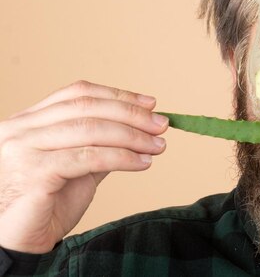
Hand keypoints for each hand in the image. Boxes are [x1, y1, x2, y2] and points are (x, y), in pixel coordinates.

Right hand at [0, 80, 168, 253]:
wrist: (20, 243)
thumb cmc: (46, 205)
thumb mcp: (78, 166)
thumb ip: (100, 144)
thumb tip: (140, 128)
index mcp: (29, 121)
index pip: (78, 93)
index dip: (118, 95)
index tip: (151, 104)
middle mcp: (21, 129)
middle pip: (87, 107)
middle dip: (132, 114)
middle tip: (162, 125)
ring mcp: (24, 148)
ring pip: (91, 130)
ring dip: (132, 136)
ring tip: (157, 146)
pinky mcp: (35, 172)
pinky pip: (89, 157)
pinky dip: (122, 157)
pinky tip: (142, 163)